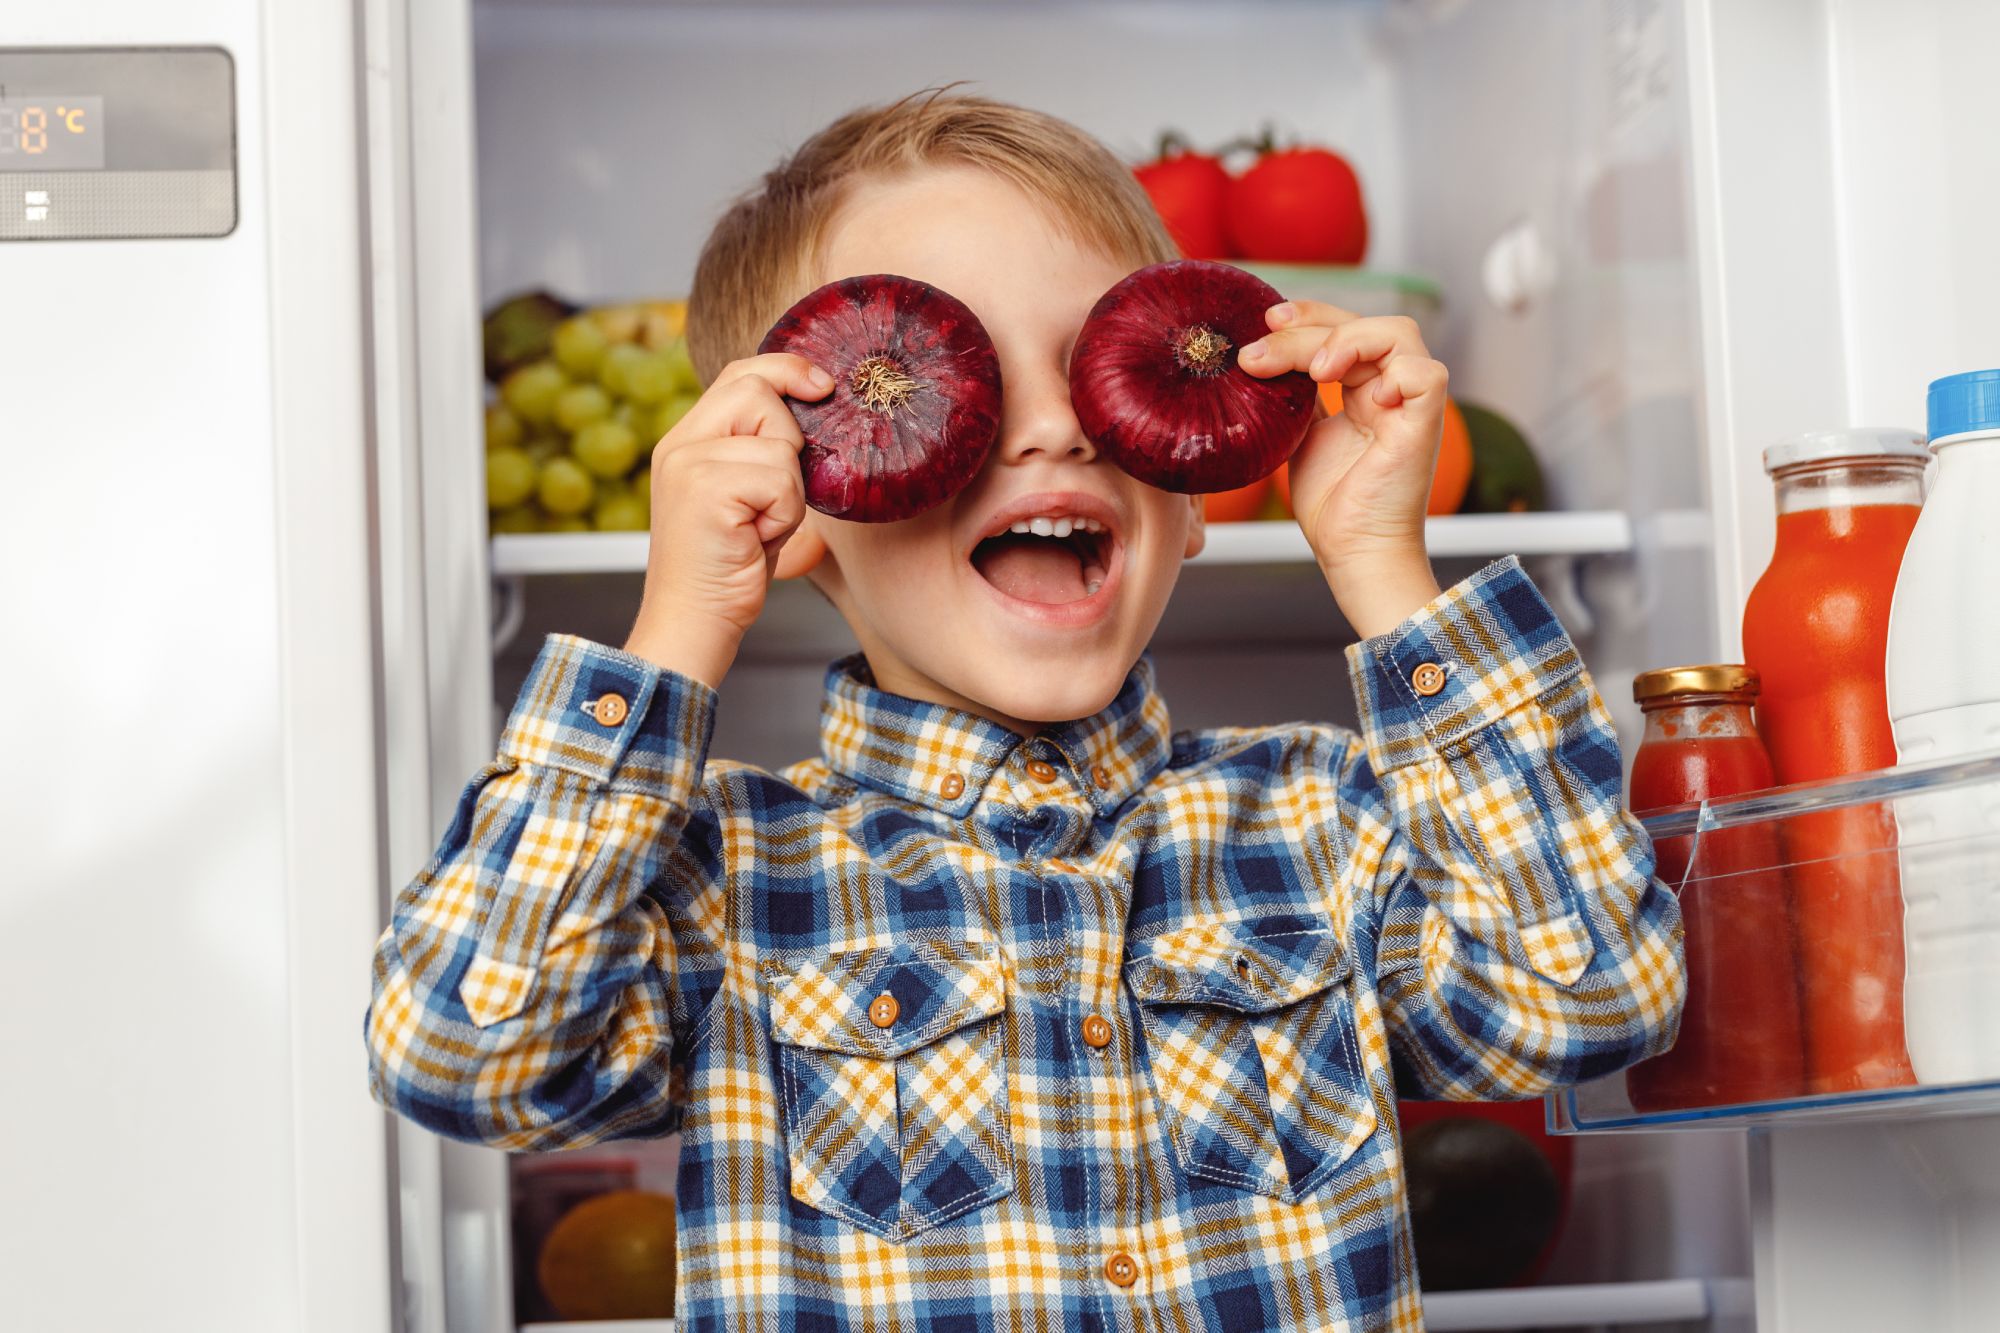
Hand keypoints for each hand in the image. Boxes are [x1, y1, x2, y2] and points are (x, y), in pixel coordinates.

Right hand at [622, 353, 829, 685]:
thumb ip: (763, 454)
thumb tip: (819, 410)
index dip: (786, 370)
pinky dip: (784, 515)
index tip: (824, 387)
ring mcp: (688, 463)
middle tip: (773, 496)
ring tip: (759, 528)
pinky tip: (756, 540)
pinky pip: (779, 478)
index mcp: (687, 440)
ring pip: (779, 444)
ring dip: (789, 493)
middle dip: (789, 439)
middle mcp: (680, 444)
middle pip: (756, 389)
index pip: (739, 374)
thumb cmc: (728, 569)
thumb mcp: (748, 500)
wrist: (693, 623)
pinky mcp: (704, 488)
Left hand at [1238, 302, 1443, 637]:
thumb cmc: (1330, 504)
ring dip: (1348, 339)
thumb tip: (1256, 360)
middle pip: (1363, 324)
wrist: (1351, 552)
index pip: (1343, 329)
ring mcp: (1411, 405)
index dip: (1308, 316)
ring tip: (1314, 369)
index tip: (1266, 321)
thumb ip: (1292, 397)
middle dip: (1310, 326)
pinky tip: (1362, 394)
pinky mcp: (1424, 425)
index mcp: (1364, 389)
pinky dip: (1396, 372)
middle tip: (1263, 343)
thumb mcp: (1297, 436)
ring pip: (1397, 334)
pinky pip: (1425, 375)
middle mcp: (1392, 389)